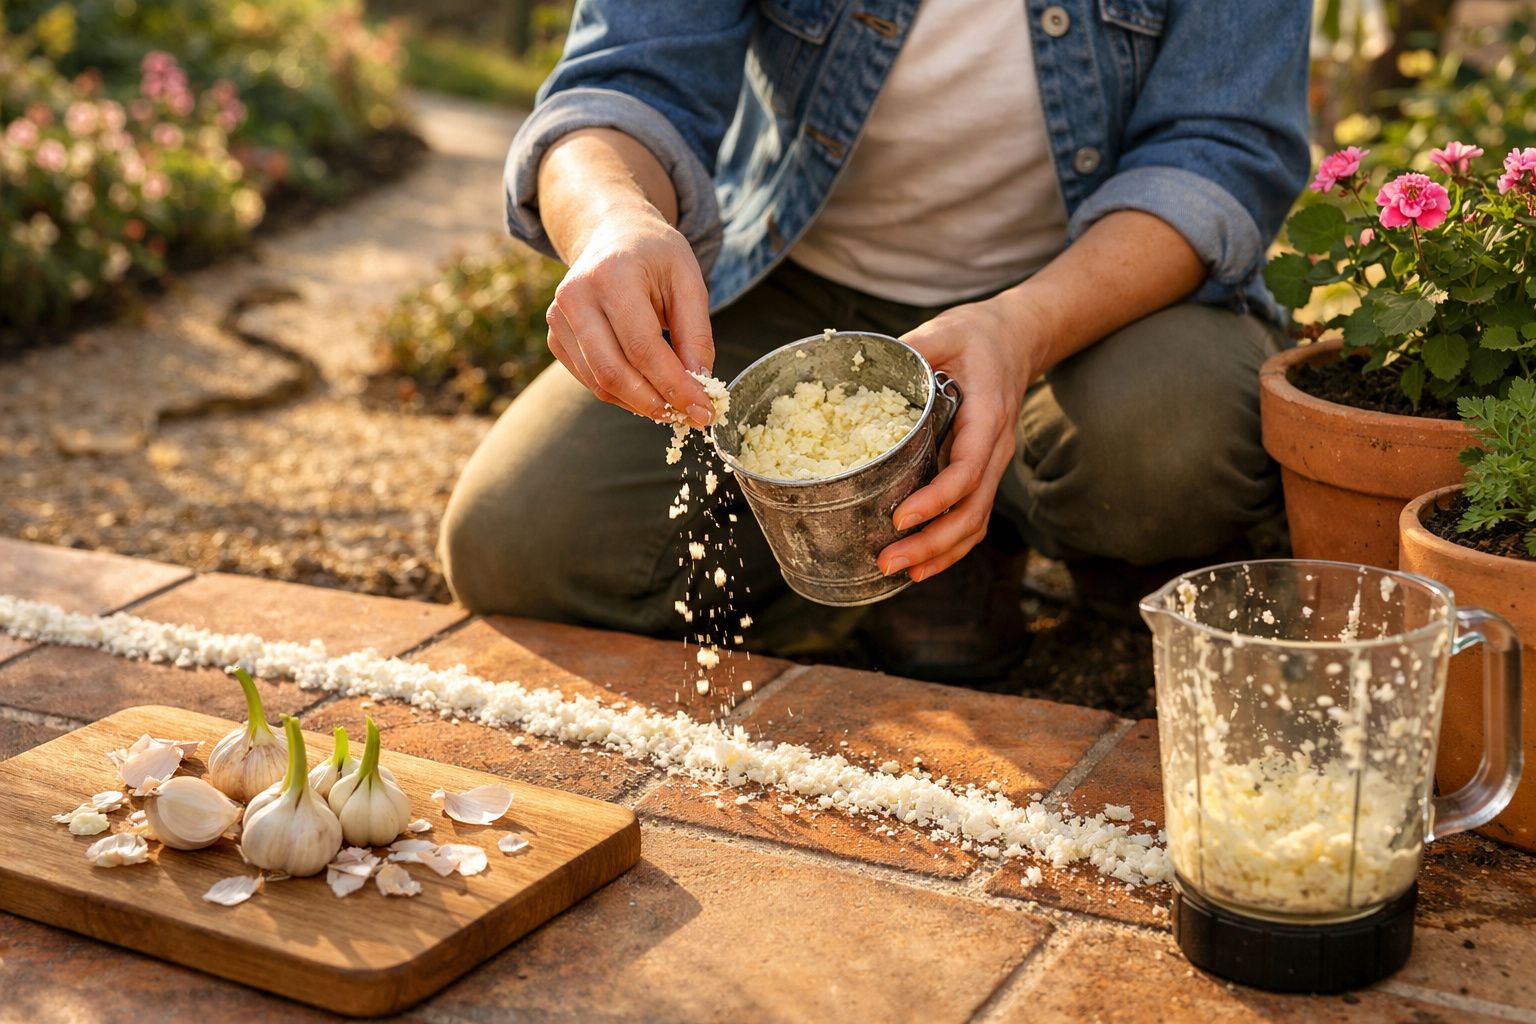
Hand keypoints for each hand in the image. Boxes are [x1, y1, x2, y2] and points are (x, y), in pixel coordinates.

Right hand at [545, 204, 717, 426]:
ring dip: (640, 404)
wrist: (612, 234)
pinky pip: (590, 381)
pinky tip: (648, 391)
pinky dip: (623, 395)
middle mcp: (576, 296)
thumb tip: (699, 385)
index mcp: (612, 275)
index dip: (674, 386)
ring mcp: (559, 318)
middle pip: (614, 372)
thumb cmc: (655, 255)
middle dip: (656, 403)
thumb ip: (696, 334)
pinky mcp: (556, 337)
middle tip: (689, 416)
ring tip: (673, 406)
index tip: (703, 410)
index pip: (642, 347)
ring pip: (600, 384)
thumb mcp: (688, 280)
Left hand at [877, 298, 1041, 580]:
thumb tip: (867, 369)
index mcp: (986, 416)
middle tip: (888, 561)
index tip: (900, 518)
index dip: (936, 500)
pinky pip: (972, 518)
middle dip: (931, 543)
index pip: (966, 469)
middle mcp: (994, 448)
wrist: (1017, 339)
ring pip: (975, 523)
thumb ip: (913, 349)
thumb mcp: (944, 331)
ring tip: (899, 573)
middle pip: (971, 511)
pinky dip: (950, 547)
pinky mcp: (982, 472)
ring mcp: (992, 465)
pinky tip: (921, 565)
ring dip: (940, 554)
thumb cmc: (977, 336)